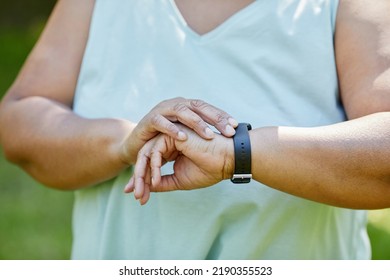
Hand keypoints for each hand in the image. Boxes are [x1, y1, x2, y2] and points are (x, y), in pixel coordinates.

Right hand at [120, 97, 236, 164]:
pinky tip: (183, 137)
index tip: (236, 127)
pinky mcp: (149, 120)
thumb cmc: (165, 141)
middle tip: (228, 130)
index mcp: (186, 107)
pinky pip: (161, 122)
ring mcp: (162, 110)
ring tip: (209, 135)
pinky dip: (172, 129)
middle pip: (198, 107)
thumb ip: (201, 135)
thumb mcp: (186, 137)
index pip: (207, 109)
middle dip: (214, 118)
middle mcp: (176, 104)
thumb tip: (228, 138)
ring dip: (196, 123)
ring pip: (181, 111)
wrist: (138, 146)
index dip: (222, 116)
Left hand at [124, 125, 233, 204]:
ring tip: (142, 191)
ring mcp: (170, 136)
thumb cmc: (209, 169)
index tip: (139, 197)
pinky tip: (156, 180)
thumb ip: (163, 182)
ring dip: (142, 174)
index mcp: (171, 150)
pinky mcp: (173, 134)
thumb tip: (146, 188)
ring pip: (146, 154)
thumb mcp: (180, 180)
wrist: (227, 160)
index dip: (143, 181)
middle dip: (138, 179)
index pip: (151, 164)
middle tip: (136, 196)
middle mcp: (168, 141)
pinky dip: (154, 167)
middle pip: (145, 158)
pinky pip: (155, 151)